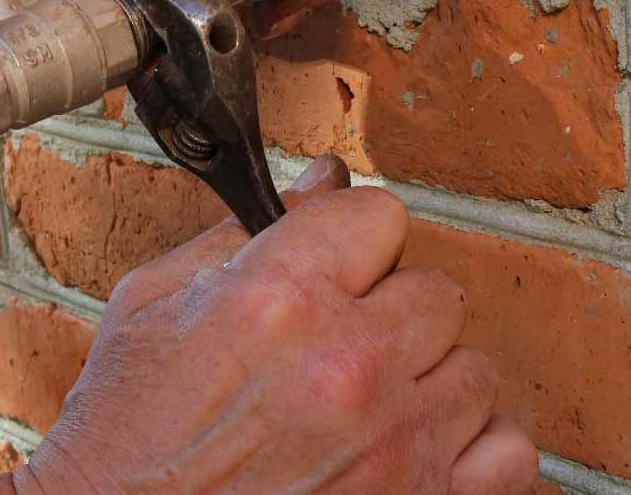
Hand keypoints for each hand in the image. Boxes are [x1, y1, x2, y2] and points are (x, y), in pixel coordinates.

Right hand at [0, 154, 536, 494]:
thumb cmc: (122, 436)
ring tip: (365, 407)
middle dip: (388, 311)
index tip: (332, 270)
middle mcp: (346, 365)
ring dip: (426, 382)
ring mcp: (394, 444)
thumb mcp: (150, 307)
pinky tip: (414, 449)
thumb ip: (239, 233)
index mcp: (276, 298)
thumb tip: (324, 177)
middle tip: (337, 346)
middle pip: (435, 291)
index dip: (351, 242)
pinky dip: (469, 450)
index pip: (380, 215)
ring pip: (473, 369)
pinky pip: (507, 452)